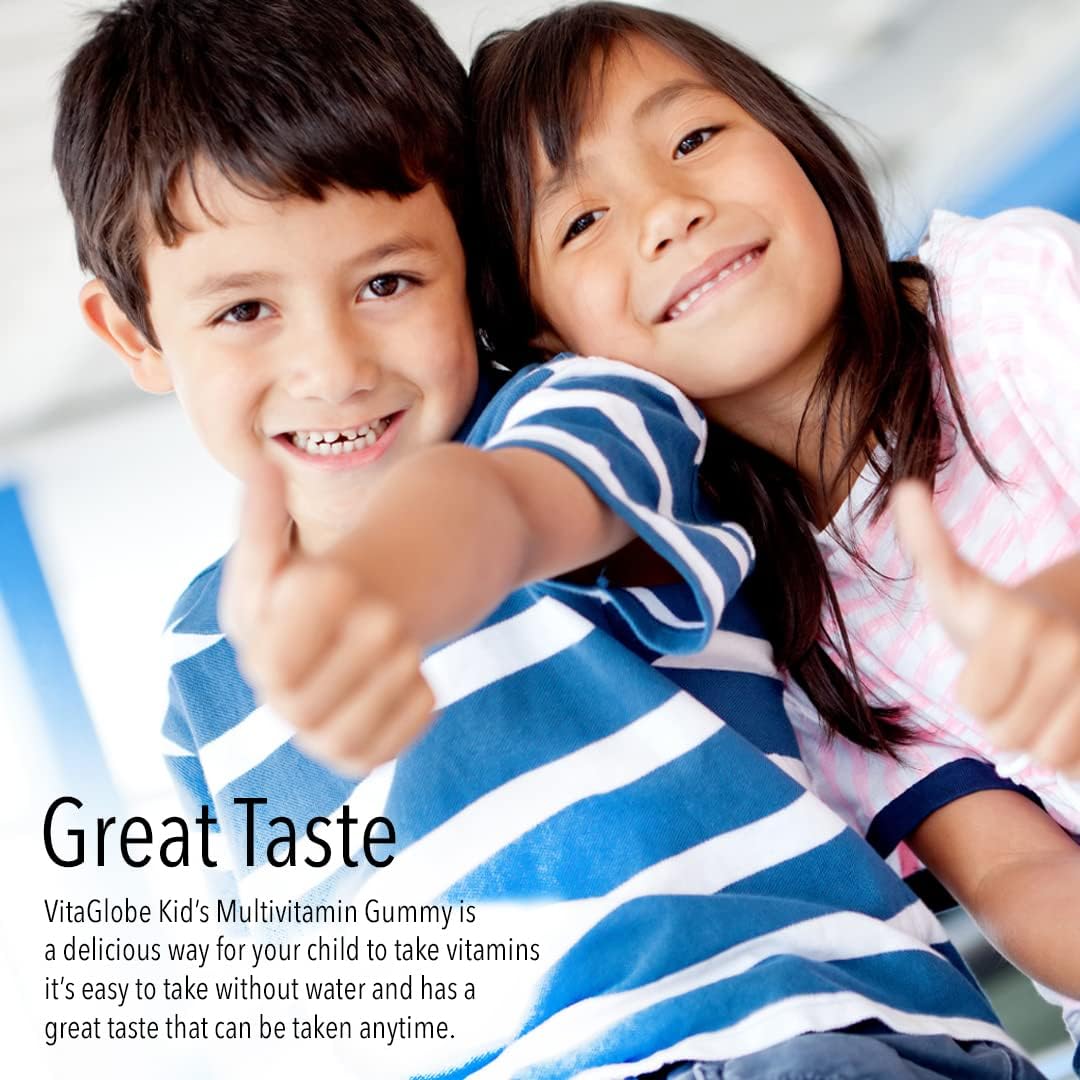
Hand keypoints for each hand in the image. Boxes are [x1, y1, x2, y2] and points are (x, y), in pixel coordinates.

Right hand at [219, 459, 435, 773]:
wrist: (352, 627)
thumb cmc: (315, 582)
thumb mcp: (284, 548)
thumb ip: (269, 516)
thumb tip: (264, 465)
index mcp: (253, 644)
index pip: (270, 657)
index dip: (309, 624)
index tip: (344, 579)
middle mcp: (274, 696)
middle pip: (304, 702)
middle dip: (355, 656)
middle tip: (388, 616)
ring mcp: (312, 730)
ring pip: (344, 735)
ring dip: (383, 686)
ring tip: (405, 646)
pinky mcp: (354, 752)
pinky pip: (380, 752)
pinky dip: (407, 715)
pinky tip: (418, 679)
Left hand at [892, 479, 1079, 773]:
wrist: (1063, 619)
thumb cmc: (991, 610)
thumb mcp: (953, 579)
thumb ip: (927, 542)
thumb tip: (904, 489)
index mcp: (1019, 620)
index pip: (974, 706)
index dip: (971, 694)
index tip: (986, 660)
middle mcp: (1069, 647)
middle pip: (1007, 737)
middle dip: (1002, 716)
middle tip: (1014, 679)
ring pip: (1046, 755)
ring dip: (1036, 737)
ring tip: (1040, 696)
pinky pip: (1076, 765)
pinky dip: (1068, 750)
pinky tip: (1065, 715)